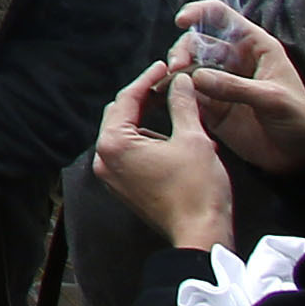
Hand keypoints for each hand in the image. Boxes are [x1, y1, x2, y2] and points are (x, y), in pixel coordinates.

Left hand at [91, 58, 238, 251]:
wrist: (201, 238)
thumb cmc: (197, 189)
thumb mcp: (193, 139)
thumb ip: (182, 105)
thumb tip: (180, 81)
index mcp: (114, 143)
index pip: (127, 99)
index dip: (148, 79)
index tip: (165, 67)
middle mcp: (103, 158)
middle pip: (121, 115)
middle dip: (144, 98)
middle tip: (167, 84)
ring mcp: (111, 176)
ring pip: (126, 135)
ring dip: (149, 121)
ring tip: (179, 113)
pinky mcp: (124, 188)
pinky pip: (131, 154)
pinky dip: (149, 142)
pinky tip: (175, 140)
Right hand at [169, 1, 304, 178]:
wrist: (303, 157)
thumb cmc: (300, 119)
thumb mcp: (273, 99)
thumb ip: (236, 87)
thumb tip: (197, 77)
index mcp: (254, 47)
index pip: (222, 17)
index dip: (200, 12)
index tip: (181, 21)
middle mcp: (233, 60)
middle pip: (197, 42)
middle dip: (182, 51)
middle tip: (177, 69)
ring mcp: (220, 83)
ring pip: (188, 68)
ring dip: (175, 73)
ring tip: (169, 86)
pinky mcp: (212, 107)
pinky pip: (187, 95)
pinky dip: (174, 94)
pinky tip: (166, 98)